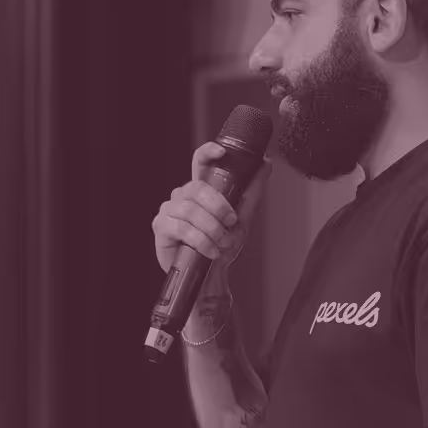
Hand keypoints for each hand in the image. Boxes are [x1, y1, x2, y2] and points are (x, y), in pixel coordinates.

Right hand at [151, 141, 273, 272]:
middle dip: (219, 207)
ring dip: (212, 228)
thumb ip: (252, 191)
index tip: (222, 151)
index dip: (208, 152)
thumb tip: (266, 164)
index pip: (200, 162)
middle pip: (197, 187)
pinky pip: (182, 227)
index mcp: (201, 190)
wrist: (211, 276)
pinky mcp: (161, 226)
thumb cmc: (222, 246)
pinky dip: (200, 240)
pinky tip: (210, 250)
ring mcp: (169, 210)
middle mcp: (182, 195)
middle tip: (231, 223)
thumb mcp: (243, 218)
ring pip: (191, 209)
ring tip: (221, 242)